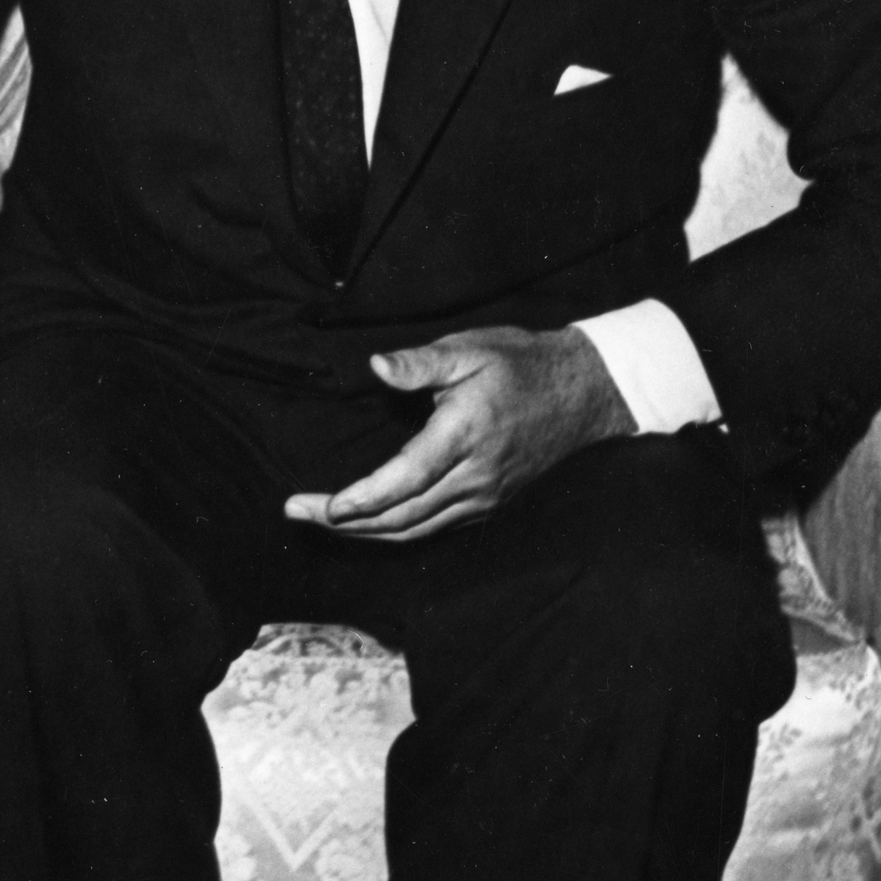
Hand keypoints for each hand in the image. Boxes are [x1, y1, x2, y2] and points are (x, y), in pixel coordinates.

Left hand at [284, 325, 636, 541]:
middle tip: (295, 511)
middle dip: (344, 521)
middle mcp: (475, 476)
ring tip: (320, 521)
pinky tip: (367, 524)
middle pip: (401, 515)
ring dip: (365, 531)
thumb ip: (419, 363)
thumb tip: (375, 367)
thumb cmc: (521, 364)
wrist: (585, 393)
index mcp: (464, 434)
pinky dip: (396, 530)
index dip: (361, 500)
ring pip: (416, 528)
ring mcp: (484, 496)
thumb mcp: (470, 349)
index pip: (404, 480)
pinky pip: (435, 527)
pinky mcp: (490, 504)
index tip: (323, 507)